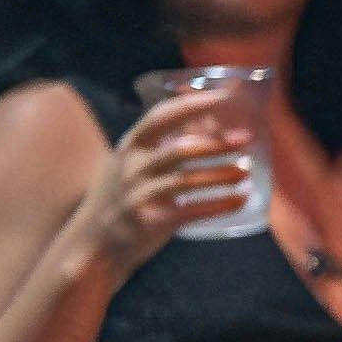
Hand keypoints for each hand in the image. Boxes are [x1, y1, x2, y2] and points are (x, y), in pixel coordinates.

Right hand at [69, 81, 256, 273]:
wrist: (96, 244)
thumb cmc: (124, 198)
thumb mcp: (132, 166)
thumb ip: (161, 147)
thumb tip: (210, 127)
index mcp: (129, 147)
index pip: (160, 117)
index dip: (192, 105)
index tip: (222, 97)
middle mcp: (133, 168)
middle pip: (180, 149)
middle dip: (216, 143)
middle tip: (246, 139)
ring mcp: (141, 194)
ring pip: (188, 180)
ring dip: (222, 174)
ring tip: (246, 172)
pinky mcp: (151, 221)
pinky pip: (193, 210)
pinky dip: (220, 204)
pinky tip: (241, 200)